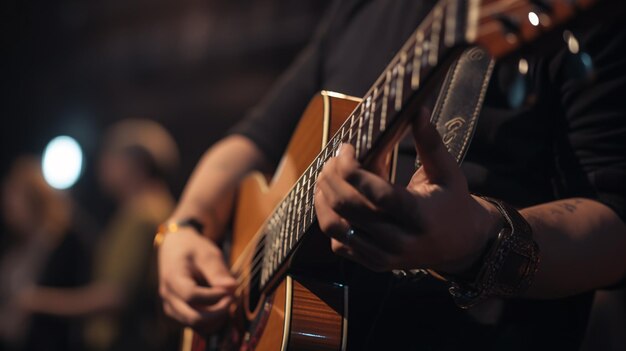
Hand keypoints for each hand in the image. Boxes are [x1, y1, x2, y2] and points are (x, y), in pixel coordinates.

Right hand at [158, 228, 235, 331]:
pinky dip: (211, 322)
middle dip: (218, 312)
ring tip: (228, 301)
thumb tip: (232, 288)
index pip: (192, 296)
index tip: (229, 290)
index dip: (214, 297)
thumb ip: (218, 271)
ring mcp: (172, 308)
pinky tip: (222, 307)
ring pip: (196, 326)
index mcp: (173, 279)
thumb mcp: (207, 253)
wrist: (174, 248)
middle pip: (194, 317)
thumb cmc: (192, 249)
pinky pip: (196, 326)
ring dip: (216, 319)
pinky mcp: (178, 314)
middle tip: (232, 298)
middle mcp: (169, 297)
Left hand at [314, 117, 501, 273]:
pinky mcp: (374, 264)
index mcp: (420, 215)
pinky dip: (330, 220)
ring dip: (323, 199)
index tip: (346, 148)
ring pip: (337, 228)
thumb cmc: (453, 202)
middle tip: (333, 159)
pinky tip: (332, 201)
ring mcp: (385, 256)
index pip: (378, 194)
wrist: (461, 245)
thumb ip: (430, 142)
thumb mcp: (448, 171)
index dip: (353, 169)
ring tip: (326, 178)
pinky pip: (339, 244)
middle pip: (349, 207)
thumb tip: (417, 110)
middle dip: (332, 178)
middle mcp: (401, 240)